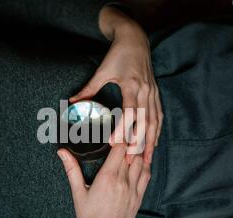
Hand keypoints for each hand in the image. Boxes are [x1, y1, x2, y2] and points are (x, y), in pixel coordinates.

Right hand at [57, 144, 150, 217]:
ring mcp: (133, 189)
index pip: (120, 148)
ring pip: (141, 162)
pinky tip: (139, 163)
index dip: (119, 139)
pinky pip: (146, 176)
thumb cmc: (89, 217)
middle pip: (132, 152)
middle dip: (129, 143)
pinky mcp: (139, 197)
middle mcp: (123, 180)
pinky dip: (144, 166)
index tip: (114, 136)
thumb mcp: (78, 192)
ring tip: (130, 149)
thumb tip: (62, 152)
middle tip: (123, 137)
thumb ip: (71, 169)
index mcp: (108, 176)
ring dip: (137, 153)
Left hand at [69, 6, 162, 163]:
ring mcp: (153, 93)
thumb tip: (73, 102)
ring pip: (154, 122)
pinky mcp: (156, 93)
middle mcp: (145, 91)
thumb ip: (89, 88)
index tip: (116, 144)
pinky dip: (157, 131)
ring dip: (151, 142)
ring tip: (147, 160)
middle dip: (140, 144)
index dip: (123, 129)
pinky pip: (159, 116)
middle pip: (144, 122)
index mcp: (132, 86)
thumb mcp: (102, 71)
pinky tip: (154, 143)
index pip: (129, 112)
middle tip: (133, 162)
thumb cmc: (118, 54)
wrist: (135, 39)